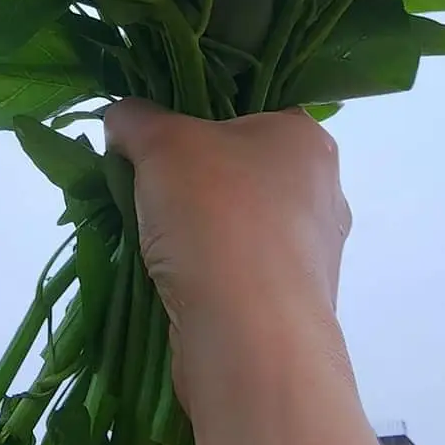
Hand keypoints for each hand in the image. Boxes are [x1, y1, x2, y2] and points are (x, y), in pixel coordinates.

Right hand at [104, 102, 350, 405]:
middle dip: (192, 177)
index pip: (255, 108)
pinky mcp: (290, 305)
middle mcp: (321, 192)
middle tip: (142, 181)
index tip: (158, 131)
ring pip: (239, 225)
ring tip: (145, 234)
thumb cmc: (217, 215)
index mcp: (307, 140)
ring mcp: (311, 254)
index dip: (202, 113)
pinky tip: (168, 278)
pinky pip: (238, 273)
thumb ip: (137, 120)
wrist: (248, 336)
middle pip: (242, 168)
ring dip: (195, 230)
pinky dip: (205, 272)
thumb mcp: (161, 143)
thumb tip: (123, 121)